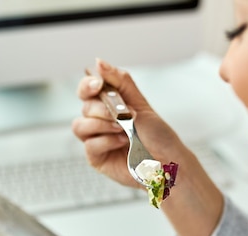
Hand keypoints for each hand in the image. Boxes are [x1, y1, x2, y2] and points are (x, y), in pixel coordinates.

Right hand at [71, 59, 183, 187]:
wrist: (167, 160)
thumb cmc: (156, 134)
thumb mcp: (139, 101)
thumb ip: (119, 81)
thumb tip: (98, 62)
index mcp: (108, 105)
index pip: (86, 90)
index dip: (87, 85)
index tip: (97, 85)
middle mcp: (99, 121)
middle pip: (85, 107)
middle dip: (103, 109)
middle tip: (123, 115)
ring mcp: (96, 139)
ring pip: (79, 126)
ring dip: (102, 125)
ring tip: (123, 129)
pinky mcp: (96, 158)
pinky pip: (90, 145)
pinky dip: (107, 141)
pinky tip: (123, 142)